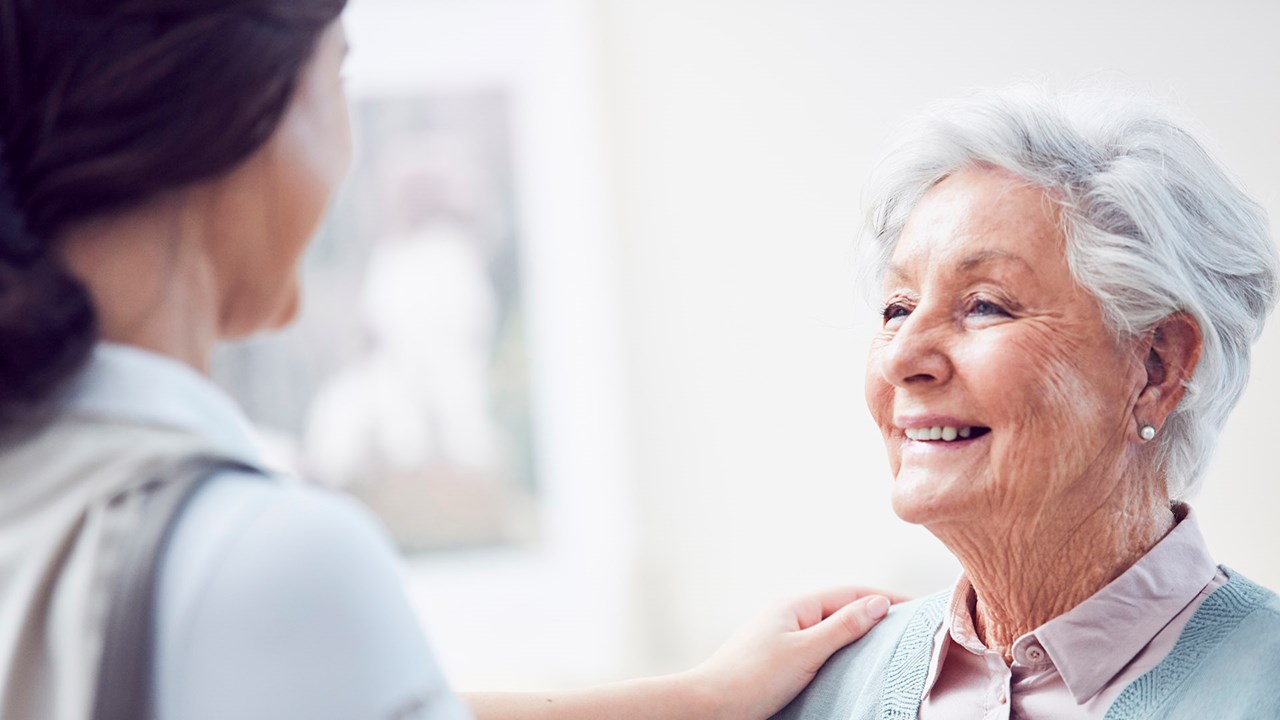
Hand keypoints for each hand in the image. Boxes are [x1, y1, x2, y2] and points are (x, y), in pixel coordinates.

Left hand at [683, 586, 908, 719]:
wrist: (711, 704)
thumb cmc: (752, 678)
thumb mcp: (806, 652)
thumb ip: (843, 627)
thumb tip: (877, 603)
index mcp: (796, 603)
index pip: (852, 592)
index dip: (887, 598)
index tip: (919, 607)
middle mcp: (790, 612)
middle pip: (844, 606)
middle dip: (876, 614)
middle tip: (912, 627)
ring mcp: (784, 632)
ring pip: (832, 626)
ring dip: (860, 632)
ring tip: (891, 644)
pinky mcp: (781, 654)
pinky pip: (820, 644)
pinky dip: (842, 648)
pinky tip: (854, 662)